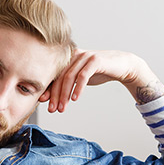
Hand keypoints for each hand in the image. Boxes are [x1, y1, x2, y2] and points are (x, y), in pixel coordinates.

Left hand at [39, 50, 163, 111]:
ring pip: (69, 77)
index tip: (42, 102)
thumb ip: (66, 85)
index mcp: (68, 58)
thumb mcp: (79, 79)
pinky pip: (83, 76)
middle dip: (54, 95)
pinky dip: (78, 88)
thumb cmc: (98, 72)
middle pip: (60, 77)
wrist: (121, 66)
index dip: (47, 89)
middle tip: (52, 109)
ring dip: (64, 95)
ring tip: (62, 108)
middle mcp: (74, 55)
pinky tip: (75, 99)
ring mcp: (84, 56)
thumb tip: (49, 97)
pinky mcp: (95, 60)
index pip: (54, 75)